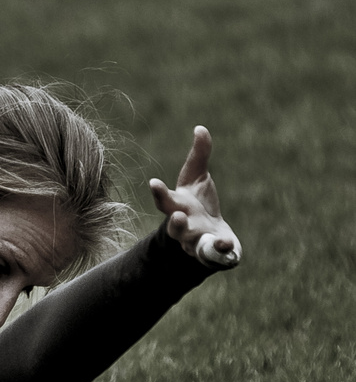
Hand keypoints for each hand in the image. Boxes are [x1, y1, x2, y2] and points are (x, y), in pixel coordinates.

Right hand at [148, 126, 241, 268]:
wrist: (209, 237)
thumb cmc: (198, 203)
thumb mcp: (198, 177)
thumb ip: (199, 155)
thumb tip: (201, 128)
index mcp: (177, 206)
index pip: (164, 199)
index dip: (159, 192)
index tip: (154, 182)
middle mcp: (183, 226)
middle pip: (174, 226)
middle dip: (175, 222)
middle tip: (178, 215)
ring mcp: (196, 242)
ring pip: (191, 243)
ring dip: (198, 240)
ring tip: (208, 235)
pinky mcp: (212, 253)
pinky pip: (215, 254)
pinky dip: (221, 249)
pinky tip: (227, 244)